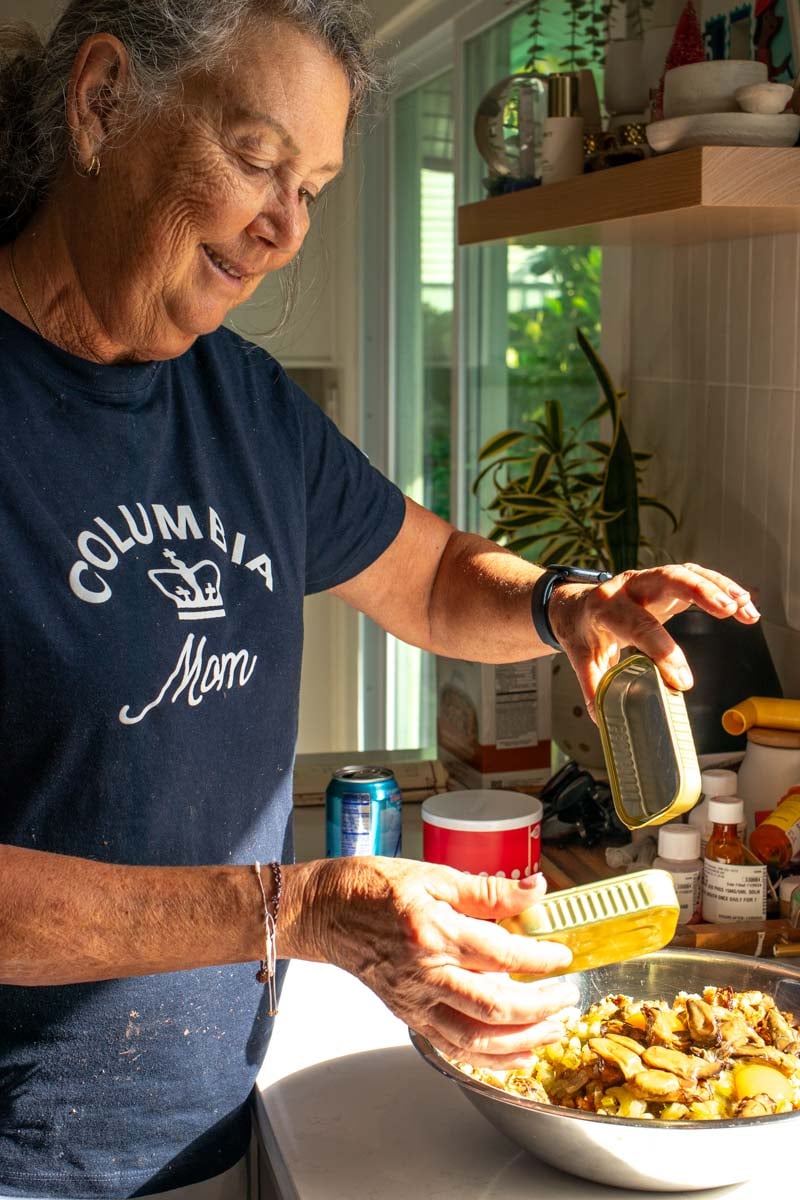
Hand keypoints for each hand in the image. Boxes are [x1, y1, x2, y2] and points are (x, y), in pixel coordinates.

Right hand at [296, 856, 578, 1068]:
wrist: (325, 911)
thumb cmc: (372, 887)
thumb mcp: (434, 874)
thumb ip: (488, 889)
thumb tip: (535, 889)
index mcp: (433, 932)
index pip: (502, 955)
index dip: (540, 958)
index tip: (562, 955)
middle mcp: (425, 973)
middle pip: (495, 1007)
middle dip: (541, 1008)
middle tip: (568, 996)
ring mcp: (415, 1001)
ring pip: (476, 1039)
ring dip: (523, 1041)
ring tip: (553, 1030)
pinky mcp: (408, 1015)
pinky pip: (453, 1047)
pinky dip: (489, 1058)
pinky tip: (516, 1054)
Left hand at [548, 562, 759, 718]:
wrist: (574, 606)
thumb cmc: (581, 631)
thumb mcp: (581, 658)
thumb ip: (594, 687)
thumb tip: (604, 719)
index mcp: (604, 607)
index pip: (637, 626)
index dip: (662, 651)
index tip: (682, 680)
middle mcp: (628, 586)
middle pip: (666, 578)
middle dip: (698, 591)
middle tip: (726, 608)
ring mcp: (649, 581)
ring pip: (687, 574)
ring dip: (719, 588)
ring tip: (744, 609)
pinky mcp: (666, 583)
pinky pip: (697, 579)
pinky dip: (723, 589)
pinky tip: (744, 607)